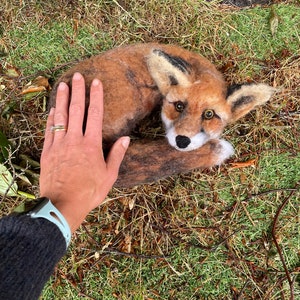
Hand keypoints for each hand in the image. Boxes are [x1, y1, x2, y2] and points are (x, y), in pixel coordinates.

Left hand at [39, 72, 129, 231]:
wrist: (63, 204)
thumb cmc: (90, 191)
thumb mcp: (109, 175)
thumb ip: (116, 155)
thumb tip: (126, 139)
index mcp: (91, 144)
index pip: (94, 114)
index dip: (96, 96)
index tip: (96, 82)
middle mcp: (74, 140)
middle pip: (76, 110)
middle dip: (77, 91)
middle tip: (77, 76)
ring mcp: (59, 145)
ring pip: (61, 117)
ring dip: (62, 100)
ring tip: (62, 85)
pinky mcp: (48, 152)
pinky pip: (49, 131)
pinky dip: (51, 118)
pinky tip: (52, 109)